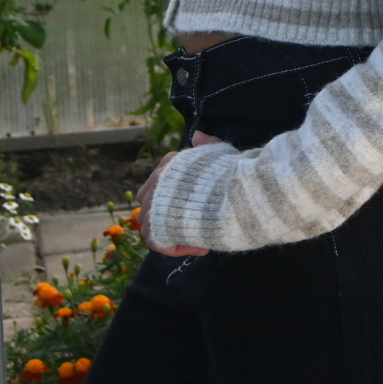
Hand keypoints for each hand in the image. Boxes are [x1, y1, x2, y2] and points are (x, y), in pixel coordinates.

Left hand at [134, 132, 221, 257]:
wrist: (233, 195)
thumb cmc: (232, 174)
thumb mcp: (220, 152)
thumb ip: (207, 145)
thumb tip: (197, 136)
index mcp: (170, 163)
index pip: (160, 180)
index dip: (175, 196)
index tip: (198, 205)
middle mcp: (156, 182)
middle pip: (149, 201)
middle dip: (166, 214)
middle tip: (191, 223)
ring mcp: (153, 205)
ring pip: (150, 223)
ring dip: (171, 231)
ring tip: (198, 237)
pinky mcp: (155, 227)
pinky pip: (157, 241)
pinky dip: (178, 247)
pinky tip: (201, 246)